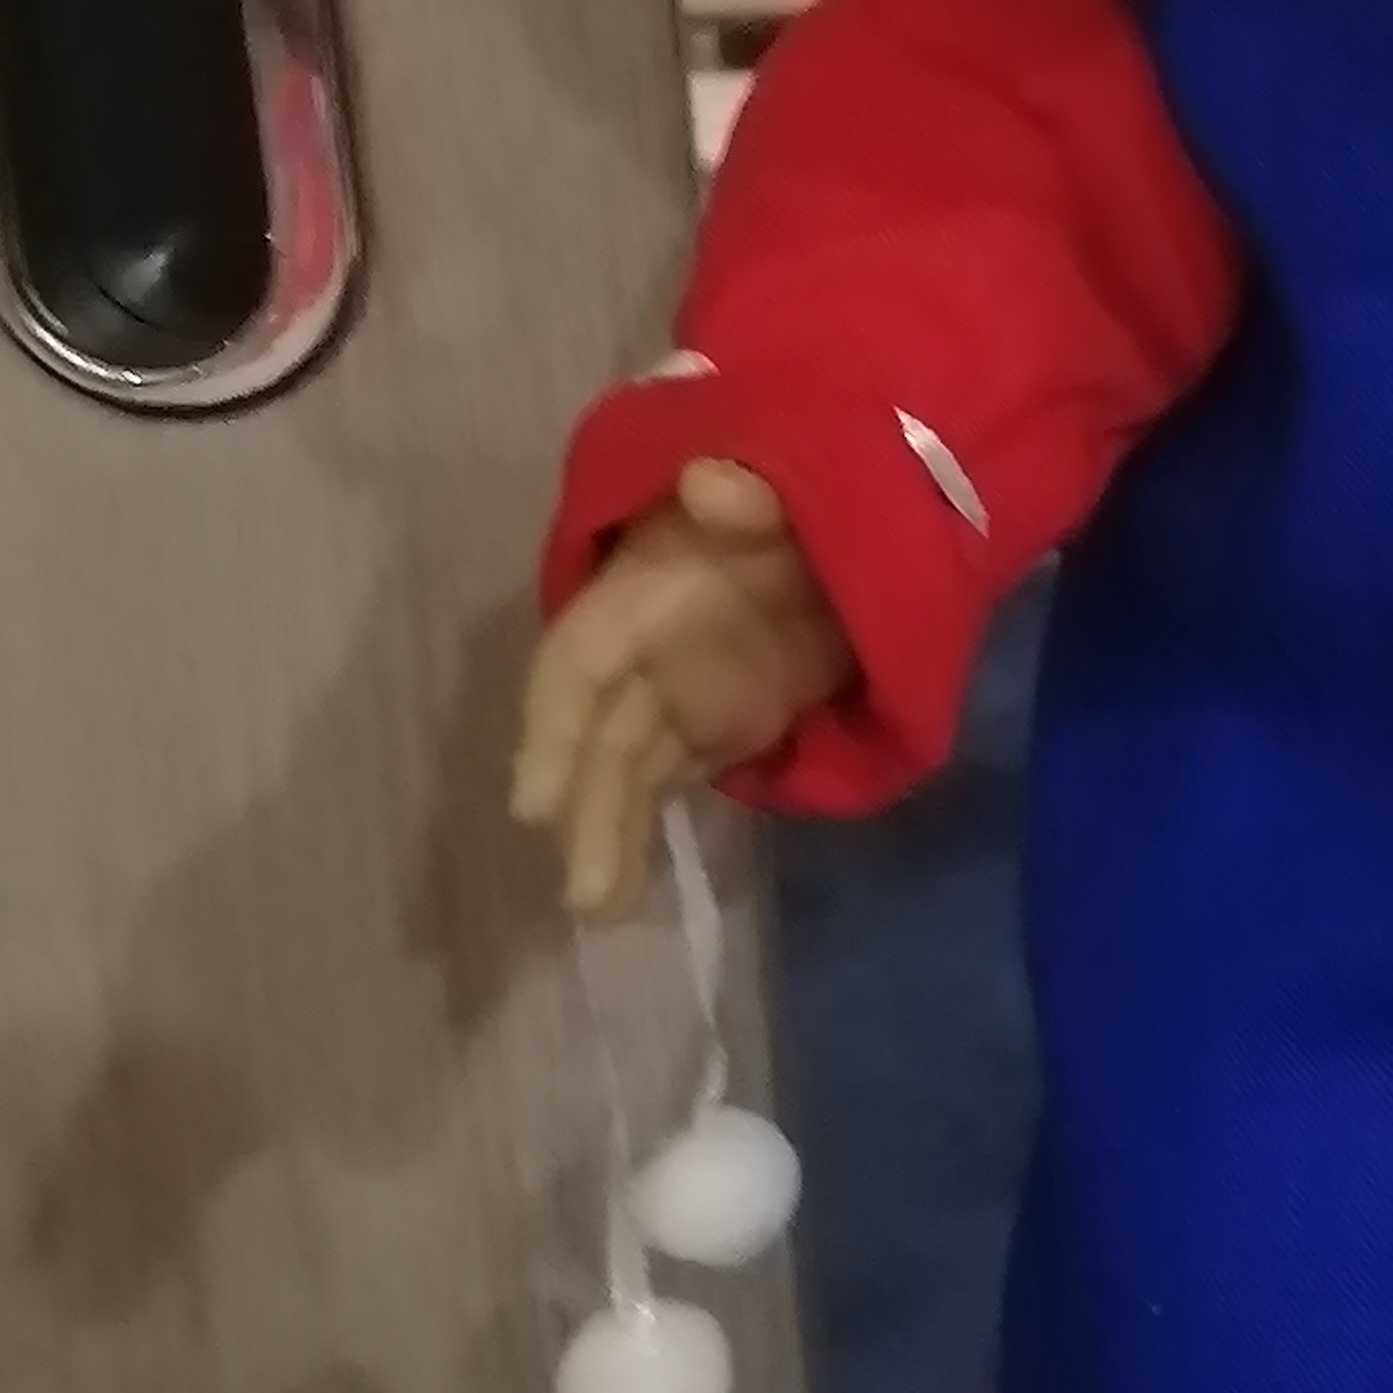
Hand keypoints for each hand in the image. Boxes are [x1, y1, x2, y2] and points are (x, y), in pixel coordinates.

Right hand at [510, 461, 858, 920]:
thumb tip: (713, 484)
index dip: (550, 727)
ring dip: (607, 835)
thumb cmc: (806, 497)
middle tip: (583, 890)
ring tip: (601, 908)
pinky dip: (643, 834)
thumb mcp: (789, 483)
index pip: (579, 659)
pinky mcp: (716, 727)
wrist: (859, 522)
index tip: (533, 800)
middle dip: (583, 807)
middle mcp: (645, 648)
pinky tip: (628, 893)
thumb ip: (752, 496)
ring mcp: (677, 692)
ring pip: (624, 770)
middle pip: (597, 733)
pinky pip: (663, 784)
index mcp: (645, 584)